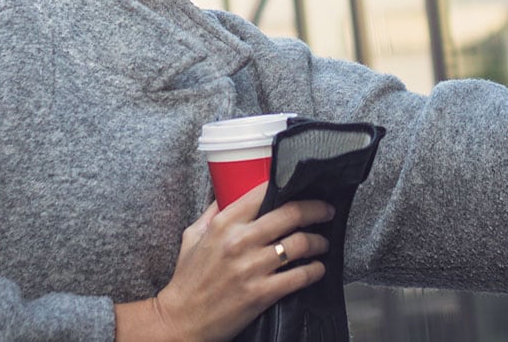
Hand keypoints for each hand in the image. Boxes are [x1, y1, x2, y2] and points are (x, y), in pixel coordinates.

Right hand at [116, 184, 332, 341]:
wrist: (181, 321)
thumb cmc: (187, 279)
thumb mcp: (193, 236)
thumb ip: (212, 212)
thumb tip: (228, 191)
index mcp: (224, 224)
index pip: (264, 193)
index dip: (290, 187)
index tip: (303, 188)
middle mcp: (239, 241)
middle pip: (291, 214)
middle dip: (316, 209)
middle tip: (326, 211)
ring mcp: (251, 268)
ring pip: (299, 243)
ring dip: (319, 242)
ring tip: (323, 243)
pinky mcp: (260, 294)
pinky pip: (299, 277)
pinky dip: (315, 271)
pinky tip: (318, 268)